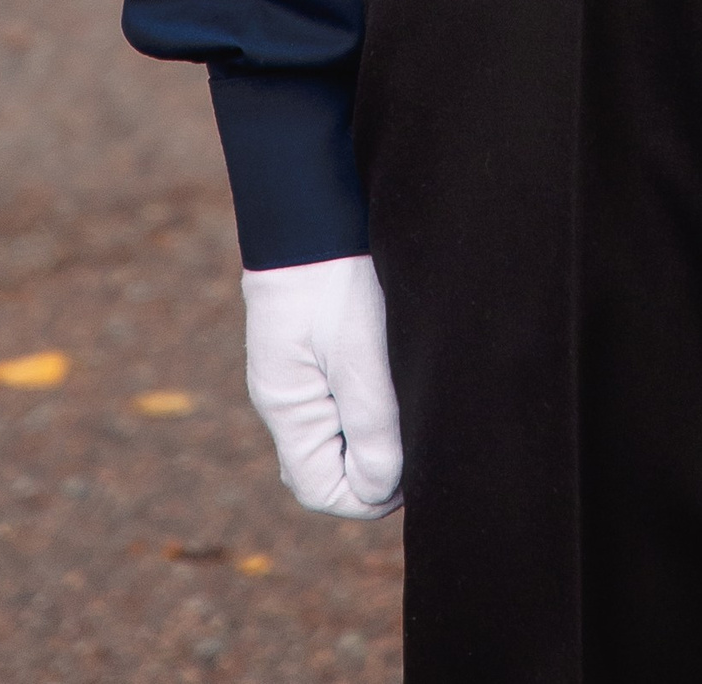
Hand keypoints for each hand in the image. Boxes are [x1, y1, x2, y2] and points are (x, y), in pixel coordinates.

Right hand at [242, 254, 403, 518]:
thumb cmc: (336, 281)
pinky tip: (390, 370)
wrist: (314, 208)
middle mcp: (285, 399)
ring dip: (373, 428)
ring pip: (338, 431)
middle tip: (416, 430)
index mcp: (288, 410)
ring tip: (405, 393)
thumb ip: (373, 434)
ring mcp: (295, 372)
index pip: (322, 490)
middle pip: (329, 465)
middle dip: (374, 462)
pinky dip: (366, 396)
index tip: (413, 465)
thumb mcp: (362, 361)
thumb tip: (382, 490)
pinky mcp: (310, 348)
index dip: (370, 494)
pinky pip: (337, 396)